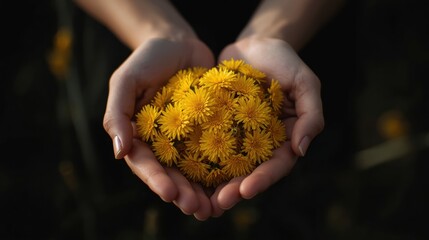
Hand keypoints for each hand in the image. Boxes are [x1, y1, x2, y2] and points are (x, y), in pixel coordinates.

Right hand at [103, 37, 214, 217]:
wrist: (179, 43)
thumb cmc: (147, 59)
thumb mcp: (125, 81)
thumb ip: (118, 114)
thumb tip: (119, 153)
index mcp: (139, 136)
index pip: (145, 164)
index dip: (156, 180)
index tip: (170, 193)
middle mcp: (162, 143)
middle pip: (171, 174)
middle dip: (182, 193)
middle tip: (196, 208)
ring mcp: (186, 139)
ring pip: (193, 171)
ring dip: (201, 191)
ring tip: (213, 207)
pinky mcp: (207, 132)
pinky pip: (214, 153)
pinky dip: (221, 171)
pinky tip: (232, 183)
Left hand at [210, 37, 324, 215]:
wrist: (252, 44)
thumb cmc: (283, 60)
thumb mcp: (304, 81)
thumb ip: (310, 114)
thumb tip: (302, 150)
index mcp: (284, 137)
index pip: (277, 165)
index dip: (263, 179)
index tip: (246, 190)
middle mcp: (260, 142)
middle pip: (250, 172)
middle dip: (236, 189)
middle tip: (220, 203)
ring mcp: (237, 136)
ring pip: (228, 166)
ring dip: (216, 184)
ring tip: (201, 199)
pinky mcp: (217, 127)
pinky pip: (208, 146)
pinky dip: (199, 161)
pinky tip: (183, 173)